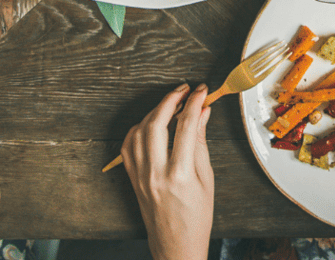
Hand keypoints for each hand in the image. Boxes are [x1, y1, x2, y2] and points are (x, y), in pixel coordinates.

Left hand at [120, 85, 213, 259]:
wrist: (175, 246)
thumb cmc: (196, 218)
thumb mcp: (206, 180)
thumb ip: (201, 143)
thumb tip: (202, 114)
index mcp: (180, 175)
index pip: (185, 127)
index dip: (194, 103)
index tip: (202, 91)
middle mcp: (156, 173)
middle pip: (156, 123)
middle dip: (170, 99)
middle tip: (184, 89)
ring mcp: (140, 176)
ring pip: (139, 130)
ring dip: (154, 111)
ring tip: (170, 103)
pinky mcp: (132, 179)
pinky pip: (128, 145)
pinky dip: (138, 128)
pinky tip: (151, 123)